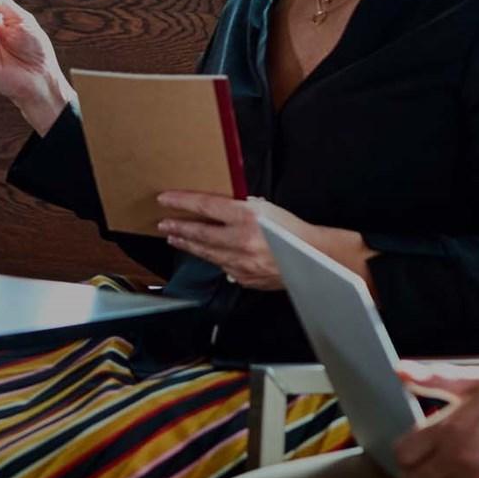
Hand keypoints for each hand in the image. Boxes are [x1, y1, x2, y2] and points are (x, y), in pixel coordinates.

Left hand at [156, 193, 305, 289]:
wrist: (314, 258)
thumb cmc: (293, 230)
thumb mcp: (265, 208)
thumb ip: (240, 208)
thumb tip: (218, 208)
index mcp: (247, 217)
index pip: (205, 206)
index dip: (182, 202)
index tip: (166, 199)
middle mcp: (240, 241)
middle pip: (199, 233)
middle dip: (178, 227)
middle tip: (164, 224)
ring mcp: (241, 263)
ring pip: (206, 253)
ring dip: (189, 244)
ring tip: (176, 238)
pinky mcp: (244, 278)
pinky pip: (222, 267)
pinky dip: (213, 259)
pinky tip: (205, 255)